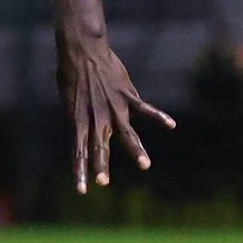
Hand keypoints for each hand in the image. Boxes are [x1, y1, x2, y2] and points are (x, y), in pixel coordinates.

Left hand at [58, 30, 174, 191]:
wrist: (82, 51)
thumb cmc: (72, 75)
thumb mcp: (70, 101)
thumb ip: (82, 119)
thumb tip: (92, 130)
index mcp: (79, 120)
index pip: (79, 152)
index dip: (81, 171)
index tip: (82, 191)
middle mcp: (96, 117)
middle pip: (99, 147)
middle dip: (101, 166)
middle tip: (103, 183)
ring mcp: (113, 107)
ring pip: (126, 133)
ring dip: (136, 150)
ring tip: (146, 165)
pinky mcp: (126, 95)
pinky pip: (145, 109)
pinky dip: (159, 117)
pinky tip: (172, 125)